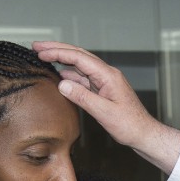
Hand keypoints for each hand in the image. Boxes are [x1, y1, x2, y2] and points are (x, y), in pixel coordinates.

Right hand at [33, 41, 179, 172]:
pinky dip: (69, 74)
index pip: (79, 58)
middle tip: (36, 45)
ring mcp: (104, 81)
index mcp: (108, 76)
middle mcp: (106, 74)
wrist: (143, 134)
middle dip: (57, 49)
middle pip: (78, 55)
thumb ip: (83, 97)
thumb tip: (62, 83)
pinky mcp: (102, 89)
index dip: (58, 53)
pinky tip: (59, 74)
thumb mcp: (104, 112)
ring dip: (61, 60)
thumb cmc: (129, 125)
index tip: (40, 52)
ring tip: (42, 56)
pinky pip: (83, 77)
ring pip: (80, 65)